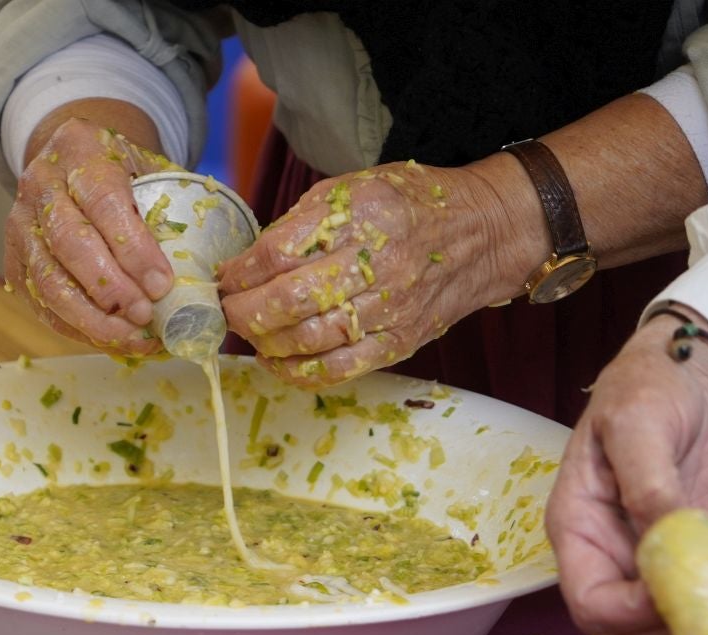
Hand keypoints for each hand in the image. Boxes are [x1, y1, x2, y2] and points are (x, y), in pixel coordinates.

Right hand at [5, 110, 179, 355]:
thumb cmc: (122, 173)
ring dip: (93, 319)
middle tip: (147, 317)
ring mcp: (21, 226)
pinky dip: (78, 329)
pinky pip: (42, 304)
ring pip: (48, 281)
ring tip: (133, 338)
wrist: (70, 163)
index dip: (133, 249)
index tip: (163, 285)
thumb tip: (219, 267)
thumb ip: (177, 204)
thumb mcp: (150, 169)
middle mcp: (40, 185)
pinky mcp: (15, 262)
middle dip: (112, 288)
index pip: (104, 202)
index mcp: (80, 151)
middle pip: (69, 244)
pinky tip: (112, 339)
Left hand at [217, 159, 533, 386]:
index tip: (226, 277)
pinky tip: (277, 360)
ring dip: (265, 342)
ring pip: (308, 341)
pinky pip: (338, 370)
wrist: (481, 233)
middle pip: (289, 301)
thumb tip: (249, 262)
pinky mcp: (398, 342)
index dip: (242, 271)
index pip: (280, 252)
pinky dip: (298, 372)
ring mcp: (389, 308)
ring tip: (250, 332)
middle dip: (244, 311)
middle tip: (228, 310)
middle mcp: (376, 264)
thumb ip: (301, 223)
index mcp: (360, 216)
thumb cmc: (408, 207)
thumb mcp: (353, 189)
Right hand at [544, 310, 707, 634]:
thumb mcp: (639, 423)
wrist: (689, 382)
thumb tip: (664, 532)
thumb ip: (648, 480)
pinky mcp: (679, 572)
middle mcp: (602, 560)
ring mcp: (639, 571)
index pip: (588, 603)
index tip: (682, 595)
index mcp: (577, 529)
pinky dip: (706, 634)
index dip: (632, 615)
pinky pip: (678, 626)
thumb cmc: (648, 392)